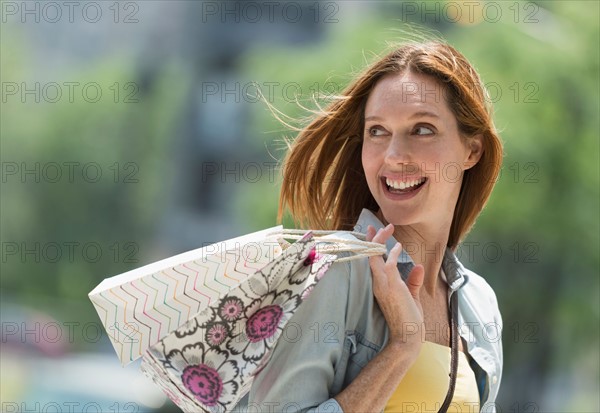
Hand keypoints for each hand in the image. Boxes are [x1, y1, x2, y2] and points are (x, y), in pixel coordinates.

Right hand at [366, 224, 424, 355]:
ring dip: (380, 241)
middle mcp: (378, 283)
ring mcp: (383, 285)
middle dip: (372, 239)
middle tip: (374, 225)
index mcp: (380, 285)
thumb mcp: (412, 297)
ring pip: (375, 257)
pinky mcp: (391, 287)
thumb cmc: (410, 321)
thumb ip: (414, 282)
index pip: (372, 261)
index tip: (372, 232)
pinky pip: (388, 265)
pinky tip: (398, 246)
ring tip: (388, 228)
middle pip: (370, 255)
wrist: (408, 338)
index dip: (371, 246)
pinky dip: (392, 254)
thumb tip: (418, 266)